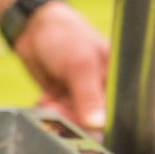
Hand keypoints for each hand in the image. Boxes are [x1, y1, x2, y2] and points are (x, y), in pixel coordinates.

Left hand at [12, 1, 108, 128]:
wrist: (34, 28)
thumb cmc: (66, 38)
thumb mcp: (80, 66)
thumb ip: (89, 96)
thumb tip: (98, 124)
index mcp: (120, 80)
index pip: (118, 112)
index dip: (99, 122)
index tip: (80, 121)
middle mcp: (105, 90)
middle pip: (94, 121)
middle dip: (73, 119)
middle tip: (56, 108)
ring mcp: (84, 95)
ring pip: (73, 120)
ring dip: (58, 115)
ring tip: (48, 102)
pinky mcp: (65, 98)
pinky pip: (59, 116)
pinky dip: (49, 111)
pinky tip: (44, 99)